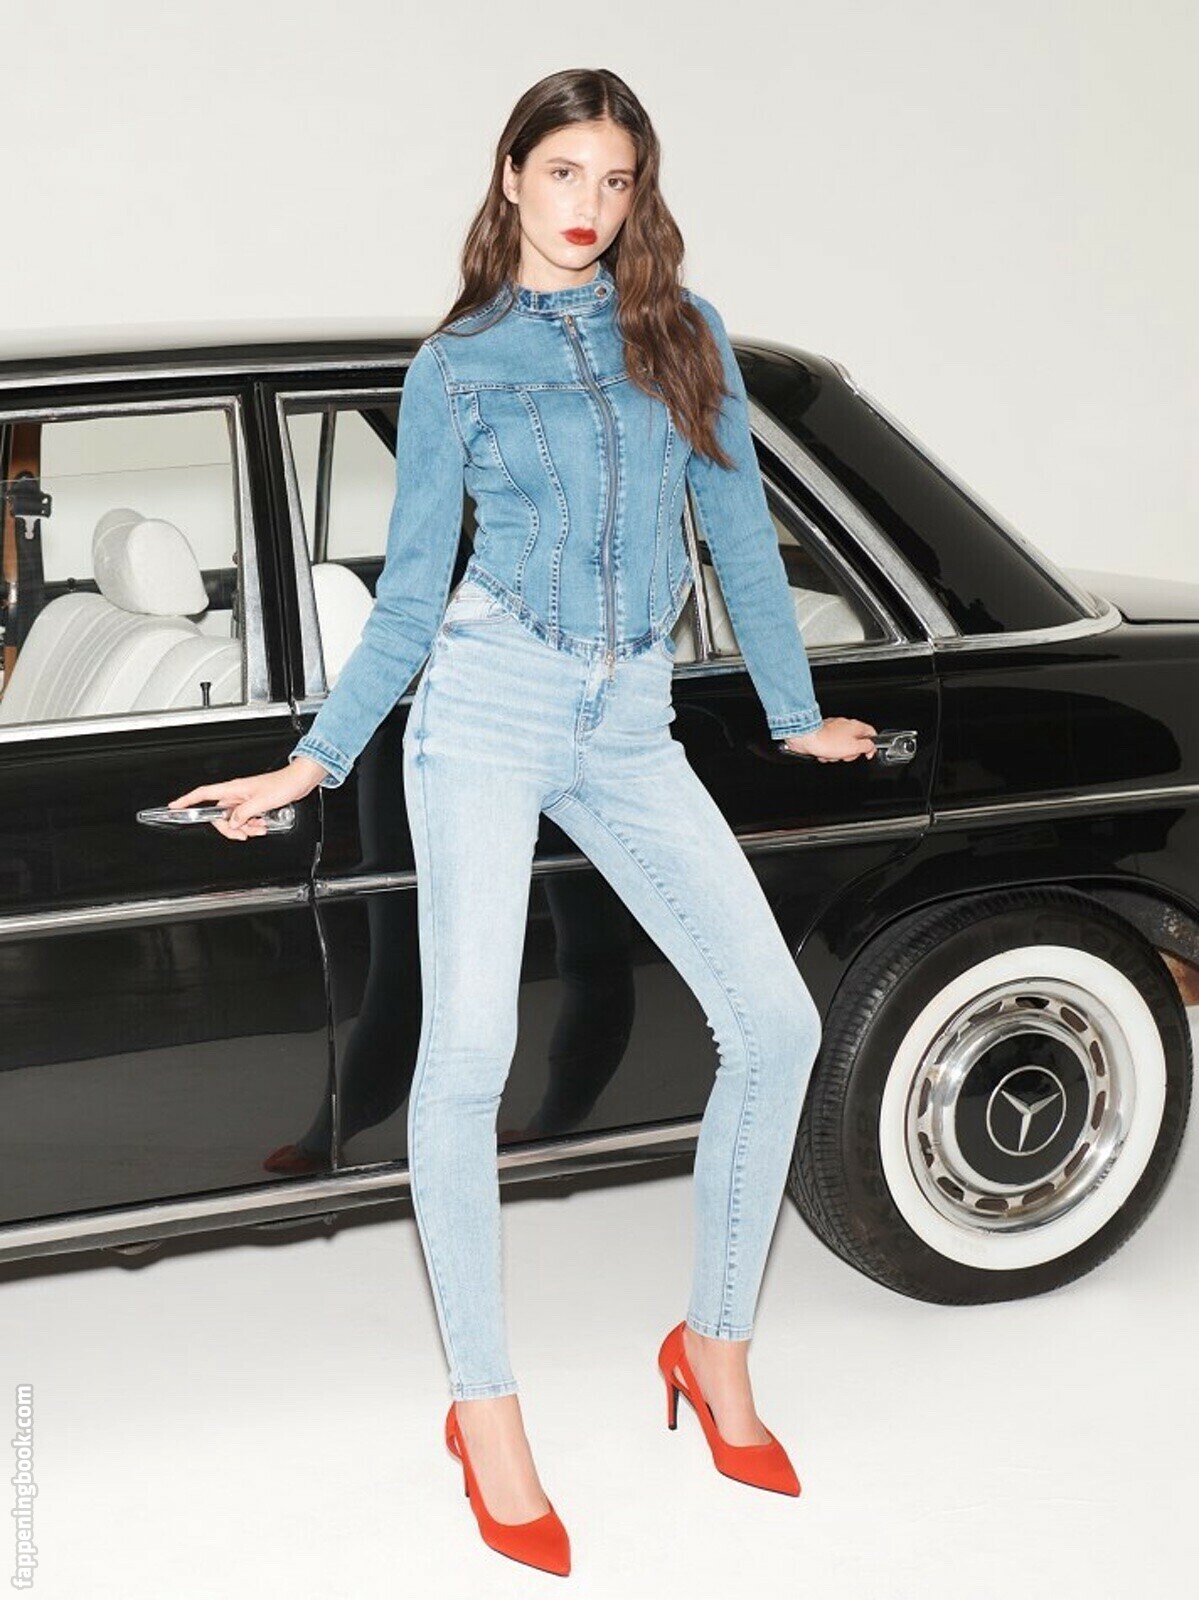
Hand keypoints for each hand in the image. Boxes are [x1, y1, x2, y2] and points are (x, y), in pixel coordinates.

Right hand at [168, 756, 329, 840]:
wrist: (299, 781)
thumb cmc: (283, 784)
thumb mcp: (261, 802)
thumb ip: (243, 814)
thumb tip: (231, 822)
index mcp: (233, 788)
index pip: (203, 793)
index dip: (186, 800)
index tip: (174, 806)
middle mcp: (236, 794)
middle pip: (220, 815)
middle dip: (230, 827)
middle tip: (243, 833)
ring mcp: (244, 800)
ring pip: (234, 819)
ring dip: (245, 828)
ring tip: (259, 828)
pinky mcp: (254, 804)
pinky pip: (246, 819)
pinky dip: (253, 825)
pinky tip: (262, 825)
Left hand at [782, 717, 876, 762]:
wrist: (807, 738)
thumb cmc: (828, 741)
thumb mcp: (854, 747)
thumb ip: (867, 746)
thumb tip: (871, 747)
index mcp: (855, 726)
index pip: (871, 733)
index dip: (871, 745)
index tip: (867, 754)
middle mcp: (845, 725)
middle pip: (855, 743)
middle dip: (850, 753)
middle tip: (845, 755)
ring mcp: (833, 729)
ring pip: (841, 747)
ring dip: (837, 755)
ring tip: (831, 754)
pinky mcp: (823, 735)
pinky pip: (830, 747)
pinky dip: (827, 753)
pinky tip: (823, 753)